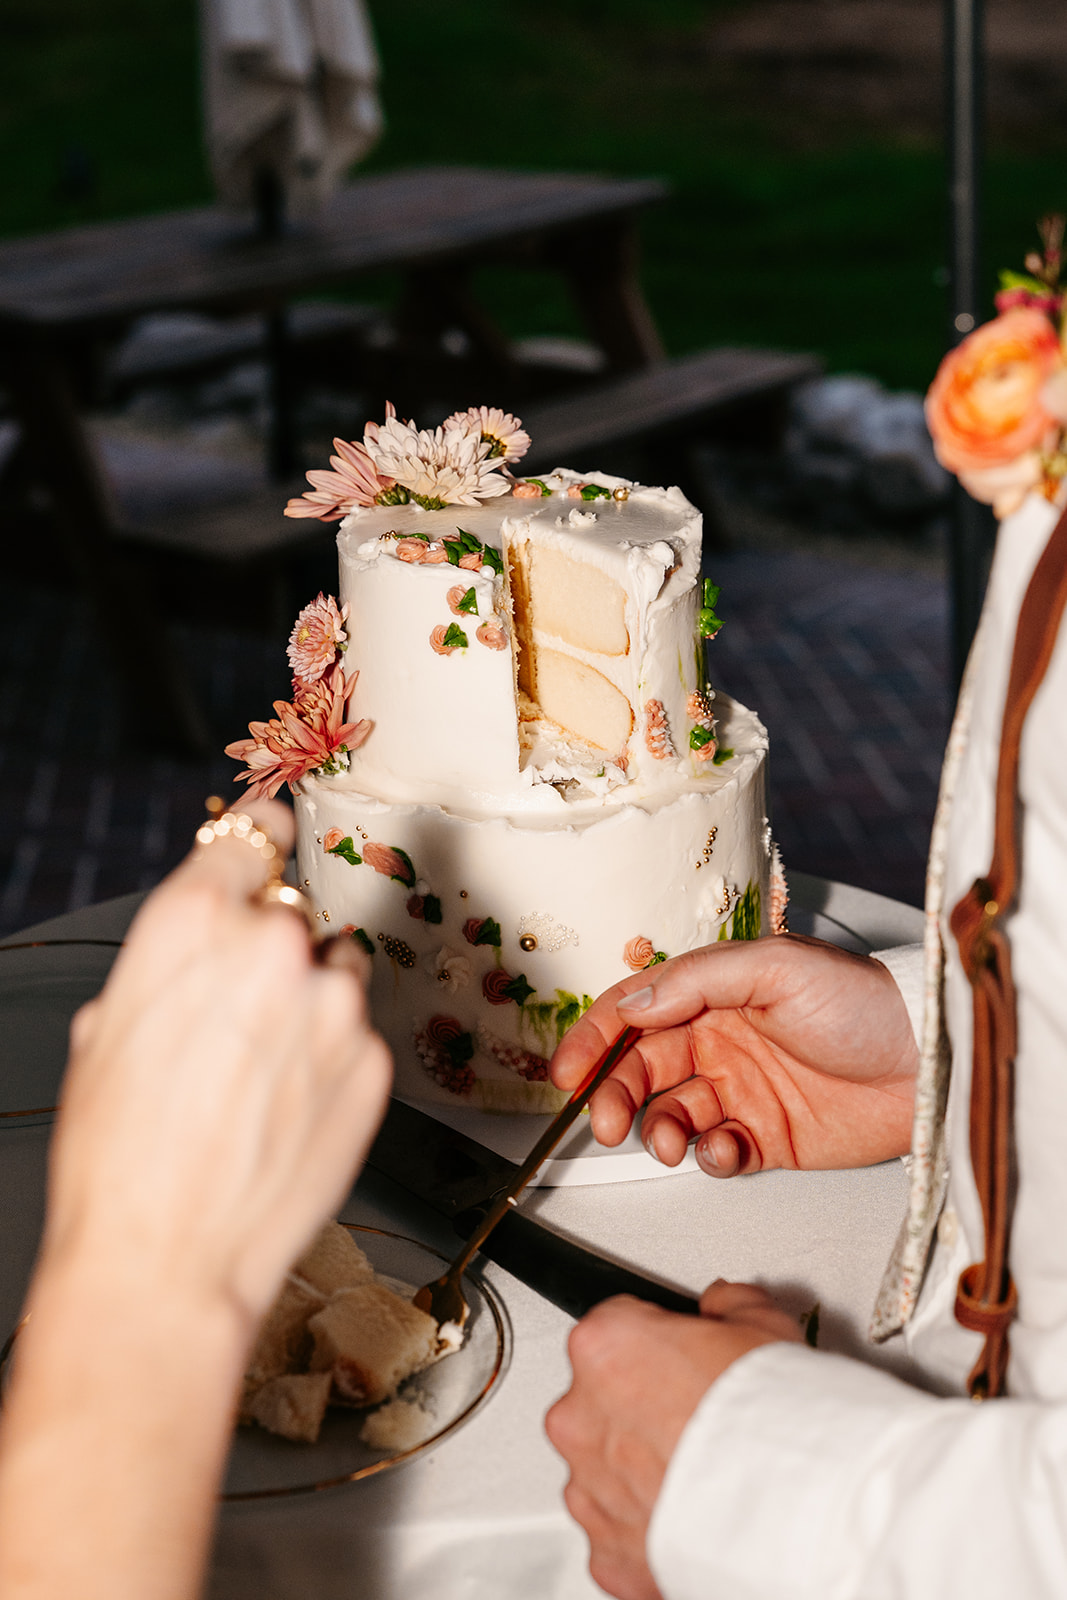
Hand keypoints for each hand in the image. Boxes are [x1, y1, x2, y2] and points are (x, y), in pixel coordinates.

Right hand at [41, 799, 392, 1328]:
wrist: (166, 1262)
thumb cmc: (119, 1160)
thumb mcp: (107, 1033)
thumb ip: (166, 965)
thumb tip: (194, 953)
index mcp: (191, 923)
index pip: (251, 835)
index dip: (262, 836)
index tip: (275, 829)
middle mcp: (271, 947)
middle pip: (291, 913)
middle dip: (272, 951)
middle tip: (241, 1018)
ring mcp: (333, 1004)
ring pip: (336, 969)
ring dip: (313, 1000)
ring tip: (266, 1071)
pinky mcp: (373, 1062)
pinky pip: (357, 1035)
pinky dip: (334, 1058)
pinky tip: (290, 1107)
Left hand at [545, 1282, 802, 1599]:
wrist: (789, 1512)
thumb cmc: (771, 1419)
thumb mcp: (762, 1324)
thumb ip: (728, 1302)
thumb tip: (723, 1304)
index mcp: (605, 1348)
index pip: (615, 1328)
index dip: (657, 1342)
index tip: (683, 1358)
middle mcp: (580, 1417)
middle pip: (601, 1402)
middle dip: (641, 1410)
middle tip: (696, 1419)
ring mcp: (589, 1489)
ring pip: (605, 1470)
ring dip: (641, 1471)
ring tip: (702, 1474)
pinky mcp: (608, 1552)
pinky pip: (620, 1532)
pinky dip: (650, 1529)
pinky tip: (694, 1516)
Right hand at [551, 935, 916, 1175]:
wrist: (928, 1062)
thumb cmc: (864, 1002)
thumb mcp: (775, 966)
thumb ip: (696, 981)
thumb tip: (633, 1002)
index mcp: (715, 994)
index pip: (636, 1012)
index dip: (595, 1039)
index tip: (568, 1071)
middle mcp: (721, 1041)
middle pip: (642, 1070)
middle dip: (615, 1096)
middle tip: (608, 1121)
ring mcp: (742, 1091)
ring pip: (671, 1114)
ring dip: (659, 1130)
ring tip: (673, 1140)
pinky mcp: (767, 1137)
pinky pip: (716, 1151)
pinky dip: (710, 1157)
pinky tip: (728, 1149)